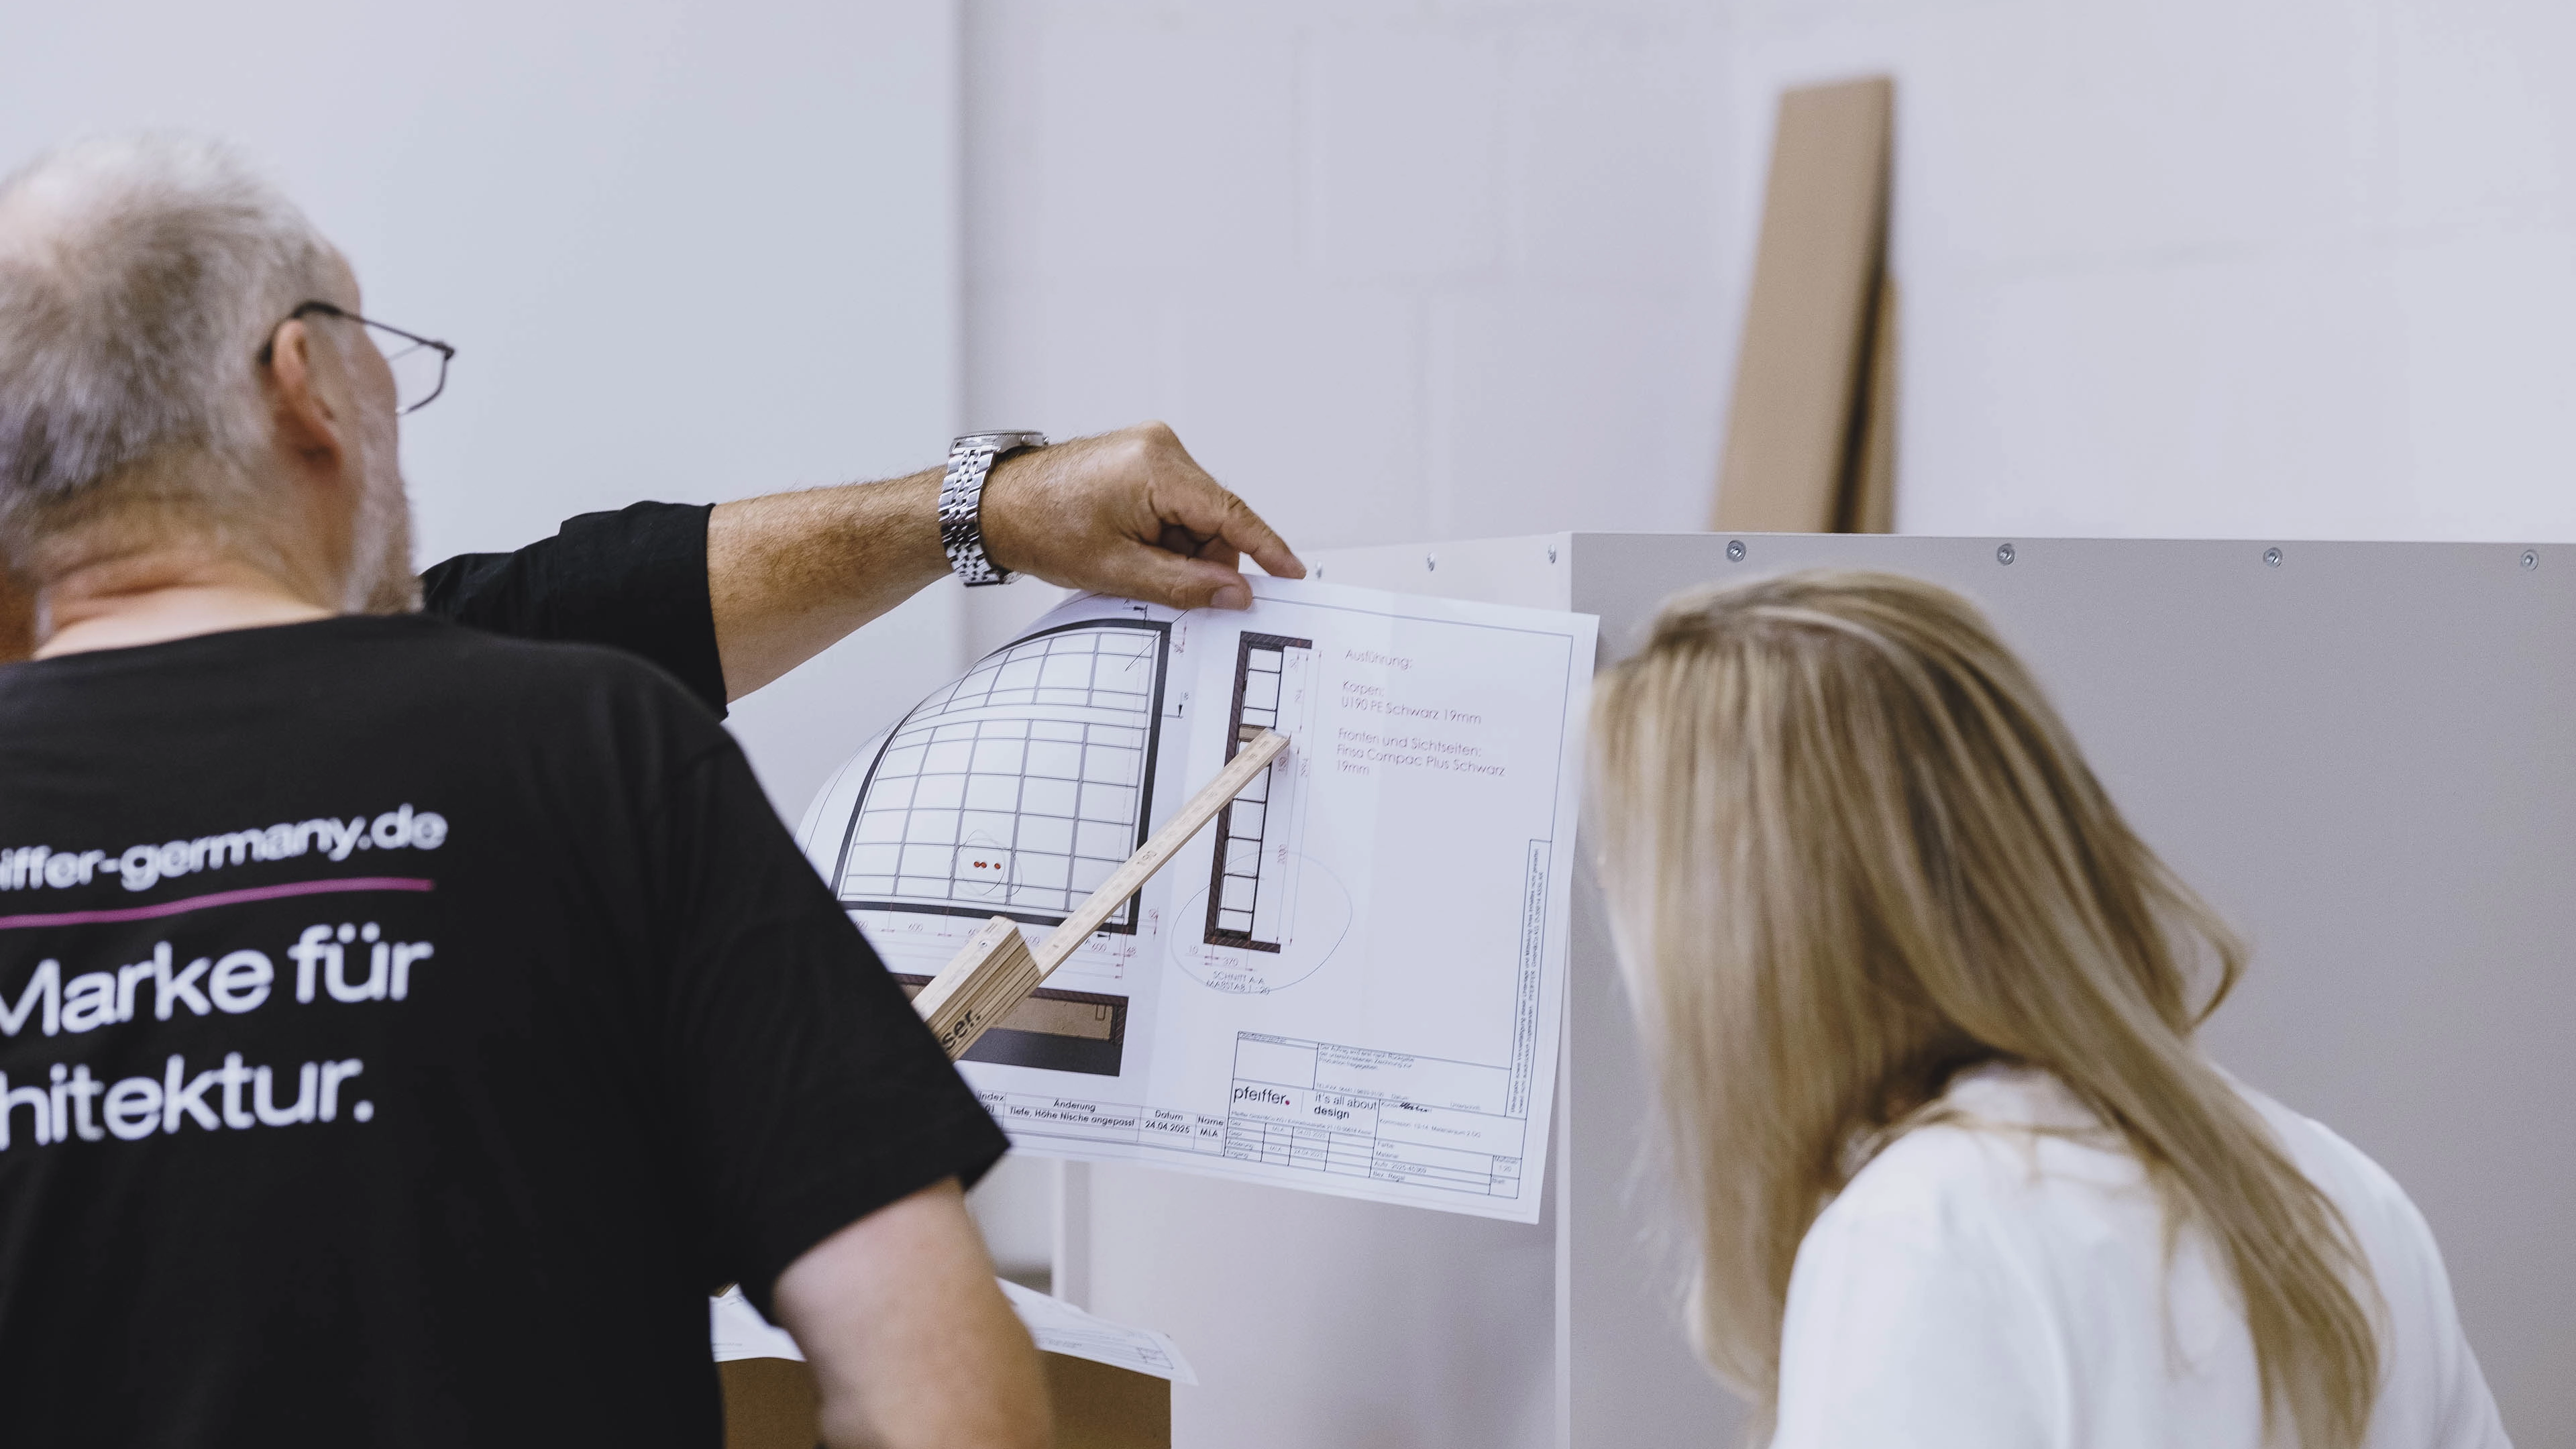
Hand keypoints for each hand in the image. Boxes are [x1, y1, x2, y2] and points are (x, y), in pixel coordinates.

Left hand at [976, 422, 1303, 609]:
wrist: (994, 506)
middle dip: (1204, 559)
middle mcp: (1161, 447)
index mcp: (1158, 466)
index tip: (1291, 573)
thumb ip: (1186, 584)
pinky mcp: (1140, 458)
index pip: (1231, 513)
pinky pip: (1174, 504)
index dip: (1266, 548)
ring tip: (1133, 565)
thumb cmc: (1042, 529)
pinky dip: (1165, 535)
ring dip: (1180, 549)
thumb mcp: (1118, 570)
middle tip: (1172, 591)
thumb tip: (1235, 593)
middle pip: (1215, 518)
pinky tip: (1133, 550)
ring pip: (1195, 515)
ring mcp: (1150, 448)